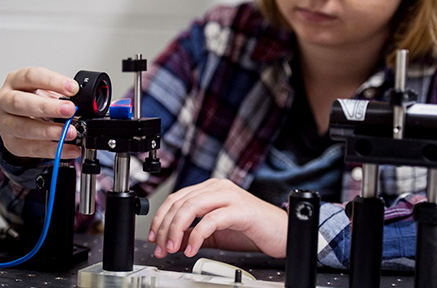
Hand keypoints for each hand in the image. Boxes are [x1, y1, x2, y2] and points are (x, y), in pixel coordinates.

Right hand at [0, 67, 80, 159]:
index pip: (31, 76)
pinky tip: (69, 149)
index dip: (53, 81)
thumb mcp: (45, 90)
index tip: (73, 88)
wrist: (19, 117)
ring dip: (50, 131)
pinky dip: (53, 150)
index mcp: (15, 81)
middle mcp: (4, 100)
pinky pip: (31, 149)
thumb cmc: (34, 99)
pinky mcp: (11, 143)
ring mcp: (4, 123)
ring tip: (71, 132)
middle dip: (47, 107)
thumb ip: (60, 94)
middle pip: (20, 102)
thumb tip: (80, 102)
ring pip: (23, 128)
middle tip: (70, 110)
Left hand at [148, 178, 287, 258]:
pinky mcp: (240, 209)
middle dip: (165, 226)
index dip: (161, 218)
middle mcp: (219, 187)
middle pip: (180, 201)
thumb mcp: (216, 232)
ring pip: (191, 206)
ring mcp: (230, 196)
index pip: (176, 198)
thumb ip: (195, 233)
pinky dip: (197, 236)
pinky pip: (211, 220)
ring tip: (173, 248)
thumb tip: (173, 240)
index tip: (154, 237)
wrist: (281, 232)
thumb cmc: (252, 229)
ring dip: (176, 229)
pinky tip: (192, 249)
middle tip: (161, 247)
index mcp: (211, 188)